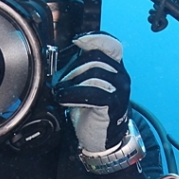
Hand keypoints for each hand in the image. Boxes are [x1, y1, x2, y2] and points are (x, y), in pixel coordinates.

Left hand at [52, 32, 130, 153]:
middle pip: (95, 58)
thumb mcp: (86, 85)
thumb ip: (80, 70)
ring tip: (61, 92)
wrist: (101, 139)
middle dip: (73, 67)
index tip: (76, 42)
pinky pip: (94, 93)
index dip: (94, 39)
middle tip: (61, 81)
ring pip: (94, 73)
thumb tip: (58, 58)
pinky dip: (74, 94)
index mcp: (115, 68)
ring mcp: (120, 91)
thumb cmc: (91, 111)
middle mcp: (121, 77)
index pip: (111, 44)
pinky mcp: (114, 106)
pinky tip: (64, 99)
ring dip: (71, 82)